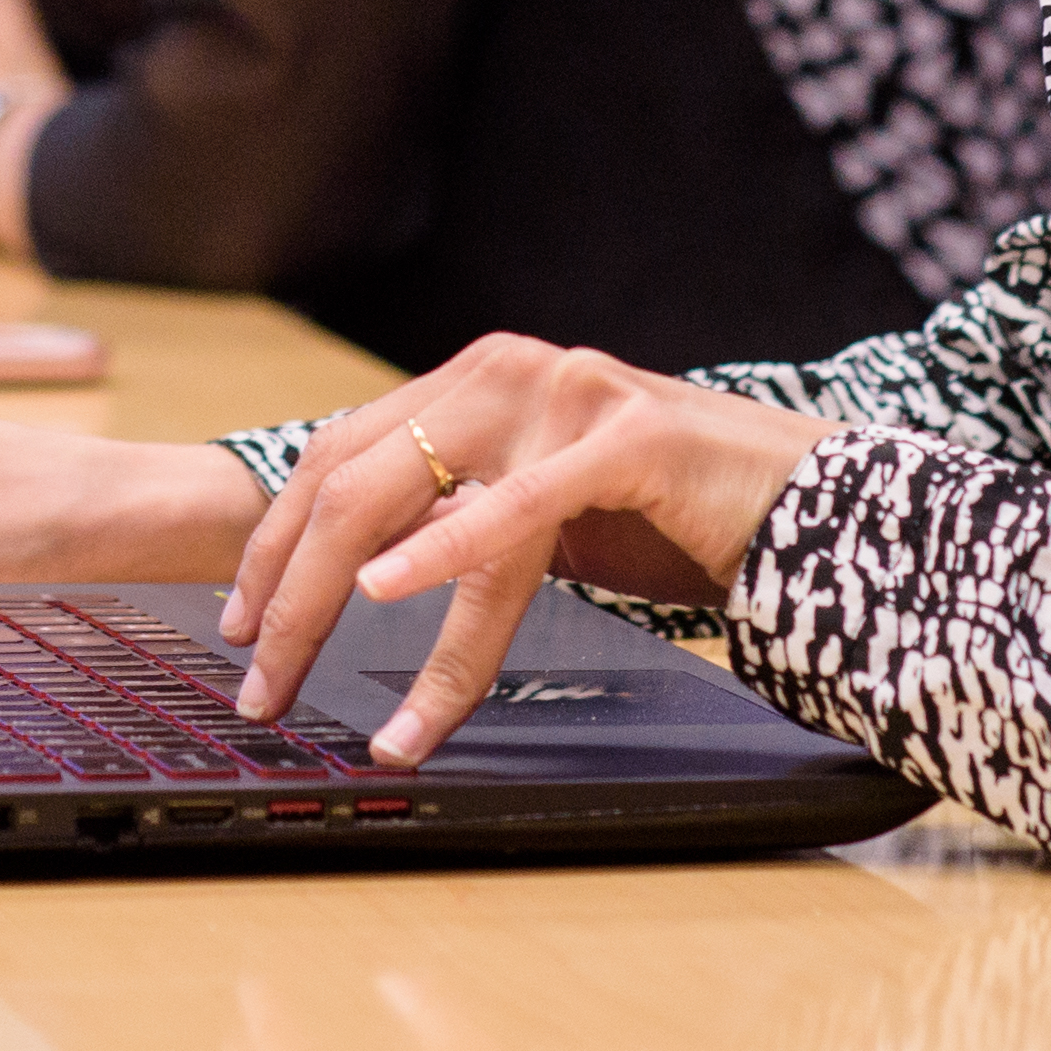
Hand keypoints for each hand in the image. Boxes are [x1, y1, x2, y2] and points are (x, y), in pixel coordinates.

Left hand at [222, 337, 840, 766]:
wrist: (812, 504)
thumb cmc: (678, 519)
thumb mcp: (546, 511)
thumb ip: (469, 513)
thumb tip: (366, 574)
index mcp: (480, 381)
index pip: (340, 454)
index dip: (276, 539)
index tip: (239, 618)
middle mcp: (506, 372)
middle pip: (351, 477)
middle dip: (285, 586)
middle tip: (253, 676)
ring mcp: (563, 396)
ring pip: (408, 496)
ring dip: (336, 602)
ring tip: (299, 678)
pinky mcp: (624, 439)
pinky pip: (513, 510)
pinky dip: (441, 555)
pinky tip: (390, 593)